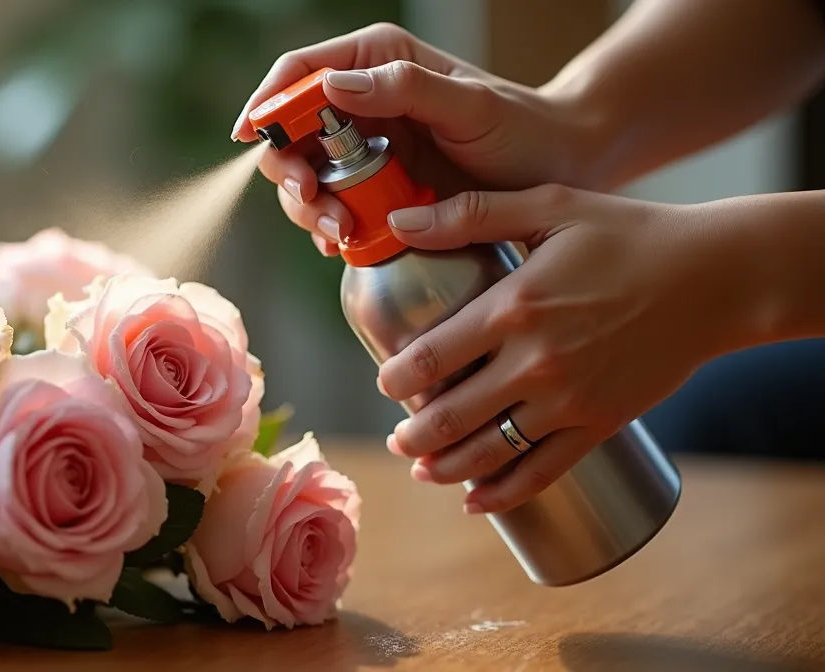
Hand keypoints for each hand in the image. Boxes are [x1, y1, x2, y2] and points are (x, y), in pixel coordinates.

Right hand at [232, 23, 594, 255]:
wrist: (557, 173)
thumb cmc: (522, 129)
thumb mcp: (468, 105)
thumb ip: (403, 89)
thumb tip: (334, 85)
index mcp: (377, 63)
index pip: (300, 72)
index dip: (268, 102)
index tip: (252, 134)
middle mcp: (362, 103)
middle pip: (291, 133)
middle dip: (289, 171)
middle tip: (312, 199)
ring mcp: (366, 150)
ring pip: (306, 178)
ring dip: (309, 208)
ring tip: (339, 232)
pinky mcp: (375, 191)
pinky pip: (333, 210)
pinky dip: (330, 229)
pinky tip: (346, 243)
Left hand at [376, 185, 750, 513]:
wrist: (715, 278)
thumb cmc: (629, 235)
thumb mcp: (548, 205)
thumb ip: (470, 214)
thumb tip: (398, 222)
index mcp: (513, 306)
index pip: (431, 357)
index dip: (397, 378)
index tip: (387, 383)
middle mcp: (535, 361)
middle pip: (450, 415)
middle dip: (412, 434)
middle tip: (397, 436)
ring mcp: (568, 400)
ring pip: (488, 451)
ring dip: (444, 468)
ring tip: (420, 469)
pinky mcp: (599, 424)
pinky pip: (541, 472)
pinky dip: (502, 494)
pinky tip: (474, 502)